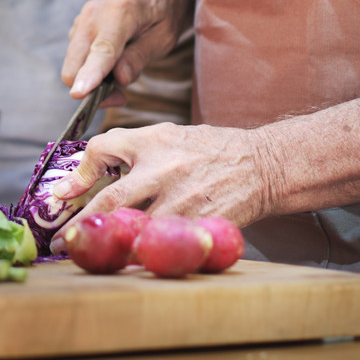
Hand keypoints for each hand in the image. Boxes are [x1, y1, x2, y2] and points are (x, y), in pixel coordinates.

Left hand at [51, 122, 266, 249]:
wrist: (261, 164)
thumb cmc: (214, 150)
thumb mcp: (174, 135)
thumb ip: (137, 149)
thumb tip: (94, 169)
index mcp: (156, 140)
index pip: (103, 148)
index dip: (80, 172)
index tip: (65, 194)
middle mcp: (165, 168)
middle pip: (110, 201)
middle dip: (82, 225)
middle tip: (63, 241)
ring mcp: (182, 199)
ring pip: (134, 230)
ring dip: (112, 245)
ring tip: (96, 255)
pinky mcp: (197, 224)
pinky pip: (162, 246)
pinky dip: (145, 254)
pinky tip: (135, 259)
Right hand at [62, 0, 202, 97]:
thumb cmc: (166, 7)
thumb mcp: (165, 36)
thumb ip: (140, 56)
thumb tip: (120, 80)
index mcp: (121, 12)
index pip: (102, 51)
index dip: (90, 75)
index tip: (79, 94)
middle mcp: (94, 13)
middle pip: (75, 64)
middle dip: (91, 89)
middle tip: (121, 95)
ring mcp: (83, 18)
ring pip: (73, 64)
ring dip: (92, 79)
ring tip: (123, 73)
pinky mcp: (79, 25)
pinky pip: (77, 56)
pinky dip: (90, 67)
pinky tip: (114, 62)